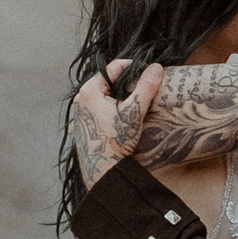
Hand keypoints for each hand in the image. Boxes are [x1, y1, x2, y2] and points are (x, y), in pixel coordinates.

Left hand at [70, 58, 160, 187]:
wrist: (102, 172)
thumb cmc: (115, 140)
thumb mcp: (134, 111)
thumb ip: (146, 86)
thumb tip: (156, 68)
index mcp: (89, 90)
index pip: (113, 67)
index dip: (133, 66)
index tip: (147, 70)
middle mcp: (81, 99)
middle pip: (107, 81)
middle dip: (126, 82)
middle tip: (144, 85)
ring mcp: (80, 114)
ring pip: (103, 96)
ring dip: (119, 96)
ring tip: (136, 101)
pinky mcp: (83, 127)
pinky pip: (98, 110)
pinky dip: (111, 109)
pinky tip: (123, 117)